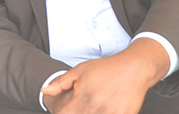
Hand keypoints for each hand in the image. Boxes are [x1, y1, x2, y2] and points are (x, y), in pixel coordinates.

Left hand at [41, 38, 167, 113]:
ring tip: (91, 107)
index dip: (61, 113)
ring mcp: (111, 113)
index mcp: (82, 97)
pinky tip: (103, 109)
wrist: (134, 68)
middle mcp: (96, 108)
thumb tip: (44, 91)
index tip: (65, 110)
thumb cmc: (105, 69)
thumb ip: (60, 83)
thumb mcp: (80, 71)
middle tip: (81, 106)